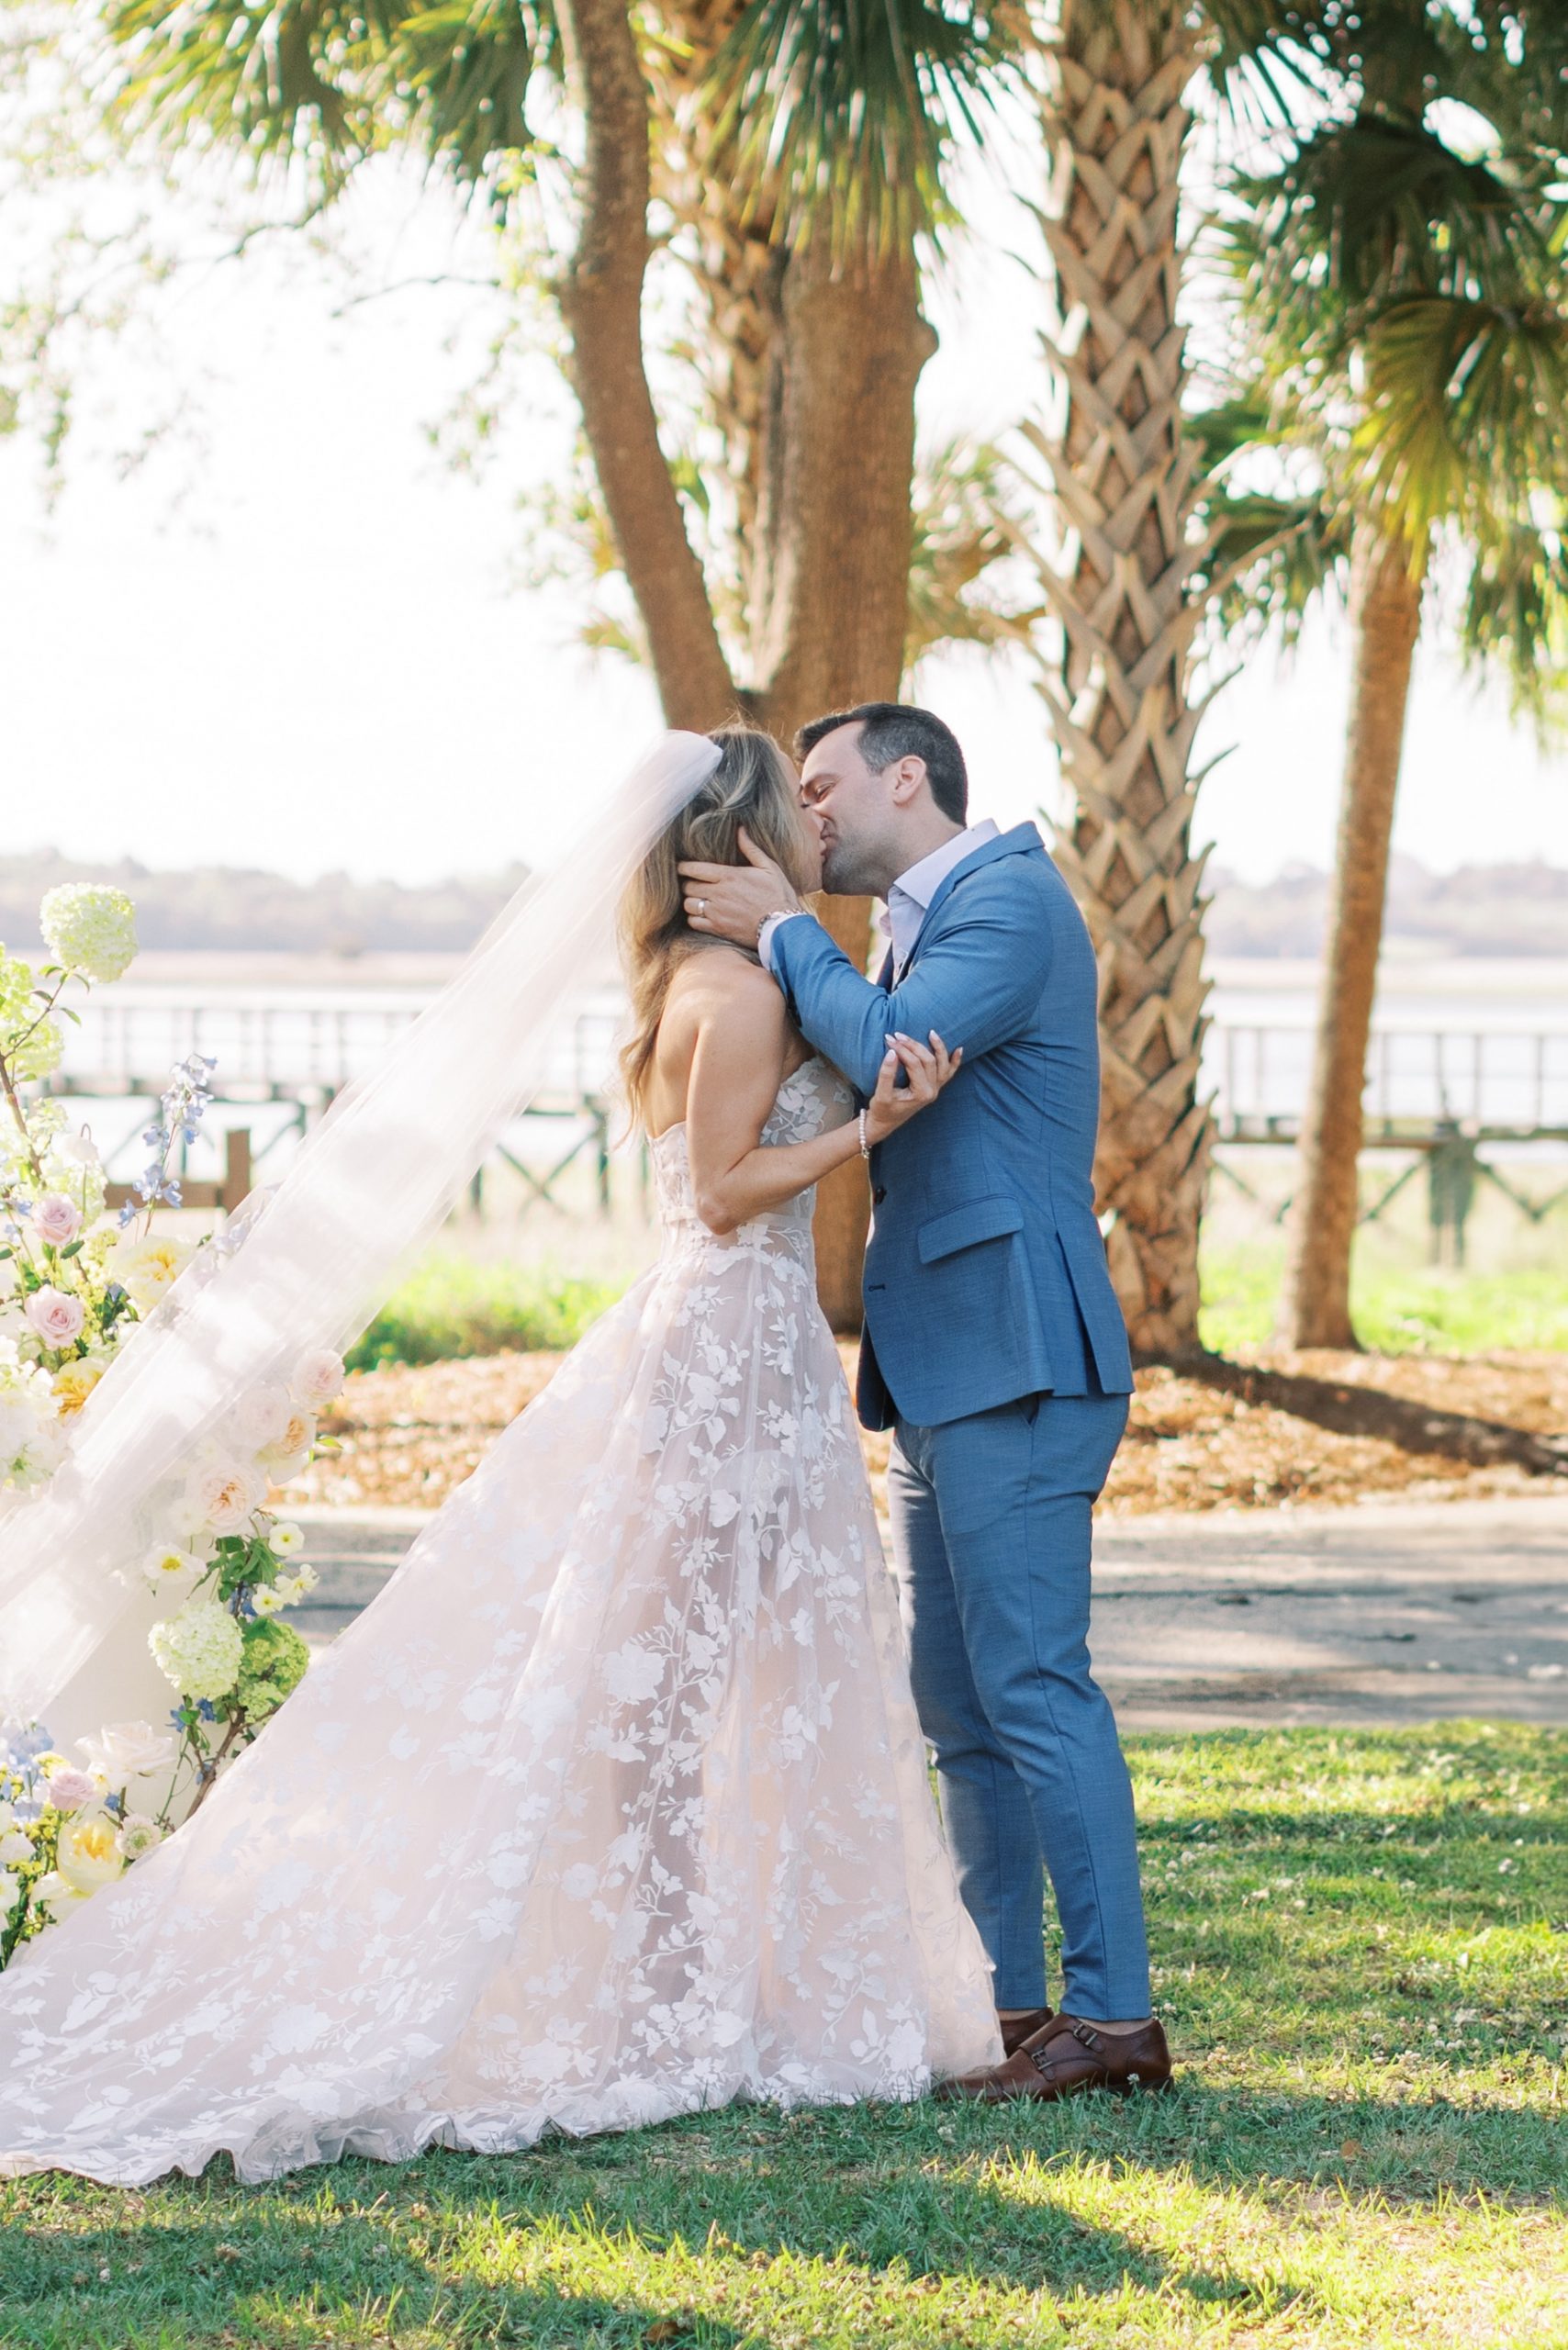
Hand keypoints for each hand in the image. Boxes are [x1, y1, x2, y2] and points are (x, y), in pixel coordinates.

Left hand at [680, 828, 802, 948]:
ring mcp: (716, 912)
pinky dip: (694, 918)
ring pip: (688, 905)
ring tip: (697, 900)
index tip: (681, 867)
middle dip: (687, 884)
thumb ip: (751, 849)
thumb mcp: (769, 868)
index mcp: (728, 876)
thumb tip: (740, 829)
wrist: (783, 927)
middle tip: (692, 884)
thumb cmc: (779, 895)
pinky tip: (701, 915)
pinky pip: (694, 922)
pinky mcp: (717, 929)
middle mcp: (718, 894)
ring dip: (690, 901)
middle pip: (687, 886)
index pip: (693, 868)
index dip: (683, 867)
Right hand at [864, 1031, 962, 1145]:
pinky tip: (959, 1049)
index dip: (902, 1050)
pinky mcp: (934, 1087)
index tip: (889, 1039)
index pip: (914, 1064)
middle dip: (913, 1045)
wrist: (885, 1122)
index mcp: (921, 1093)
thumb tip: (891, 1052)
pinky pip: (949, 1073)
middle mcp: (932, 1091)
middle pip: (928, 1060)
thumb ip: (886, 1074)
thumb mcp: (881, 1094)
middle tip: (897, 1035)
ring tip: (931, 1032)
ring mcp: (935, 1089)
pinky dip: (954, 1061)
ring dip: (938, 1047)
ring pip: (942, 1064)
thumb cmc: (882, 1110)